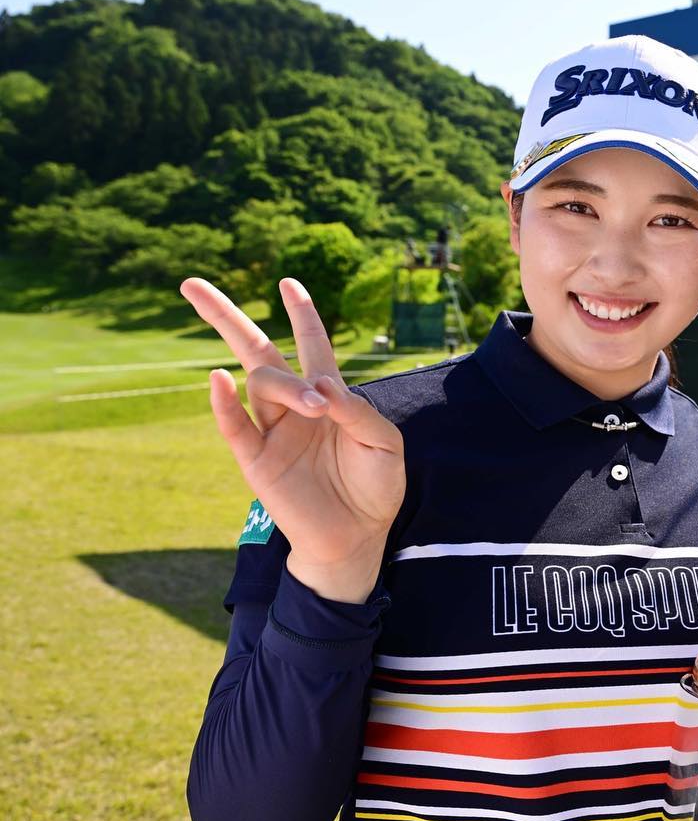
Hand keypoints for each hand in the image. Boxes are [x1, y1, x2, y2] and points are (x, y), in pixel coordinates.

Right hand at [180, 277, 405, 602]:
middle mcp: (294, 406)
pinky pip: (234, 426)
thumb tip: (321, 386)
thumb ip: (358, 411)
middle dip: (225, 317)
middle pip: (257, 351)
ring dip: (282, 383)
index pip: (311, 344)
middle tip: (190, 285)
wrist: (357, 537)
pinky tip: (218, 380)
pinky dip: (223, 404)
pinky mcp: (256, 460)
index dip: (301, 313)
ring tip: (316, 405)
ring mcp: (272, 431)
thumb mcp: (383, 444)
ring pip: (259, 384)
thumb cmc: (375, 488)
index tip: (289, 283)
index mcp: (329, 396)